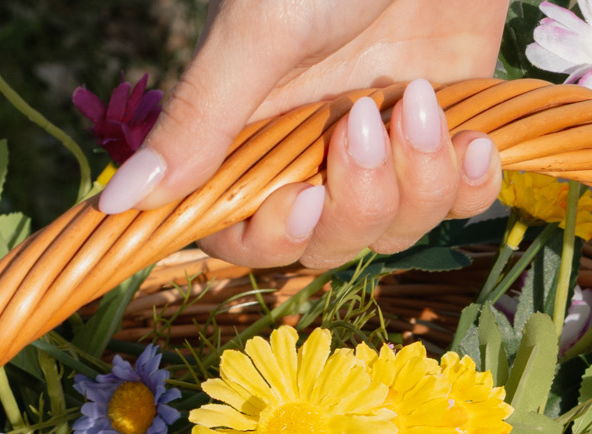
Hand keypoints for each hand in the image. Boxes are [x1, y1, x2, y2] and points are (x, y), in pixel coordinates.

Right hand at [98, 0, 508, 271]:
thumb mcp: (259, 32)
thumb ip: (199, 122)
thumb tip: (118, 202)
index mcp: (258, 127)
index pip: (246, 232)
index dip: (275, 236)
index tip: (304, 199)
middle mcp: (319, 148)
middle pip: (332, 242)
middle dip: (358, 201)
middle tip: (365, 119)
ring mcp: (390, 146)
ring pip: (402, 227)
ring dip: (421, 179)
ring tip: (420, 96)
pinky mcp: (452, 133)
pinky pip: (466, 202)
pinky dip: (472, 182)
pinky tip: (474, 137)